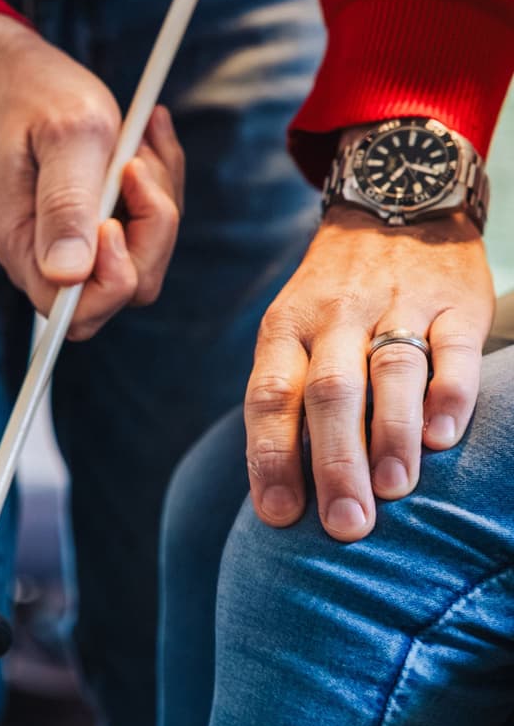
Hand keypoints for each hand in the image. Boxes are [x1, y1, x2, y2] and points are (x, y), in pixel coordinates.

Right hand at [0, 13, 184, 339]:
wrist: (22, 78)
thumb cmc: (39, 99)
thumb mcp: (64, 138)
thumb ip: (66, 205)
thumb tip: (68, 275)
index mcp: (26, 248)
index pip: (78, 312)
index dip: (113, 275)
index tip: (114, 217)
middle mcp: (51, 259)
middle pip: (127, 289)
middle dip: (150, 228)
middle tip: (135, 163)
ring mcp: (78, 245)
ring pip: (148, 256)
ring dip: (159, 199)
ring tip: (139, 143)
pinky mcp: (101, 226)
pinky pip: (151, 226)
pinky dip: (161, 183)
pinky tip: (147, 140)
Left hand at [246, 205, 494, 540]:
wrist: (396, 200)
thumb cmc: (335, 296)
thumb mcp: (294, 328)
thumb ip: (288, 396)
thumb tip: (280, 492)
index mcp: (287, 328)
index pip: (270, 396)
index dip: (272, 456)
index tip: (280, 516)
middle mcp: (336, 317)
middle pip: (329, 392)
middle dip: (335, 462)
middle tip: (346, 525)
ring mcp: (397, 306)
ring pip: (390, 372)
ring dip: (390, 434)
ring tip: (392, 490)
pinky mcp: (455, 302)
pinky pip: (452, 351)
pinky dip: (448, 394)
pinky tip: (444, 438)